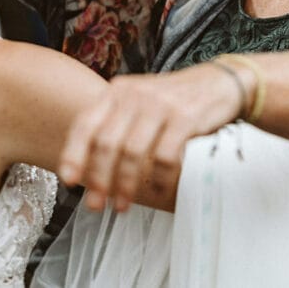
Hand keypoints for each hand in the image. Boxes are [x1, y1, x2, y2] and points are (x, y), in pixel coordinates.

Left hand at [59, 62, 245, 211]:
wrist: (219, 83)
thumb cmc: (174, 100)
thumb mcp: (139, 101)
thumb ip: (115, 123)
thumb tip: (87, 168)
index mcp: (118, 91)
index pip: (86, 123)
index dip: (73, 154)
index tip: (69, 181)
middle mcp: (135, 95)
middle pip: (106, 143)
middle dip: (99, 179)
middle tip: (96, 204)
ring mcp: (161, 105)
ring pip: (132, 152)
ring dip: (124, 185)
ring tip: (122, 205)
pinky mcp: (185, 117)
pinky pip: (164, 156)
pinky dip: (157, 179)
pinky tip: (156, 191)